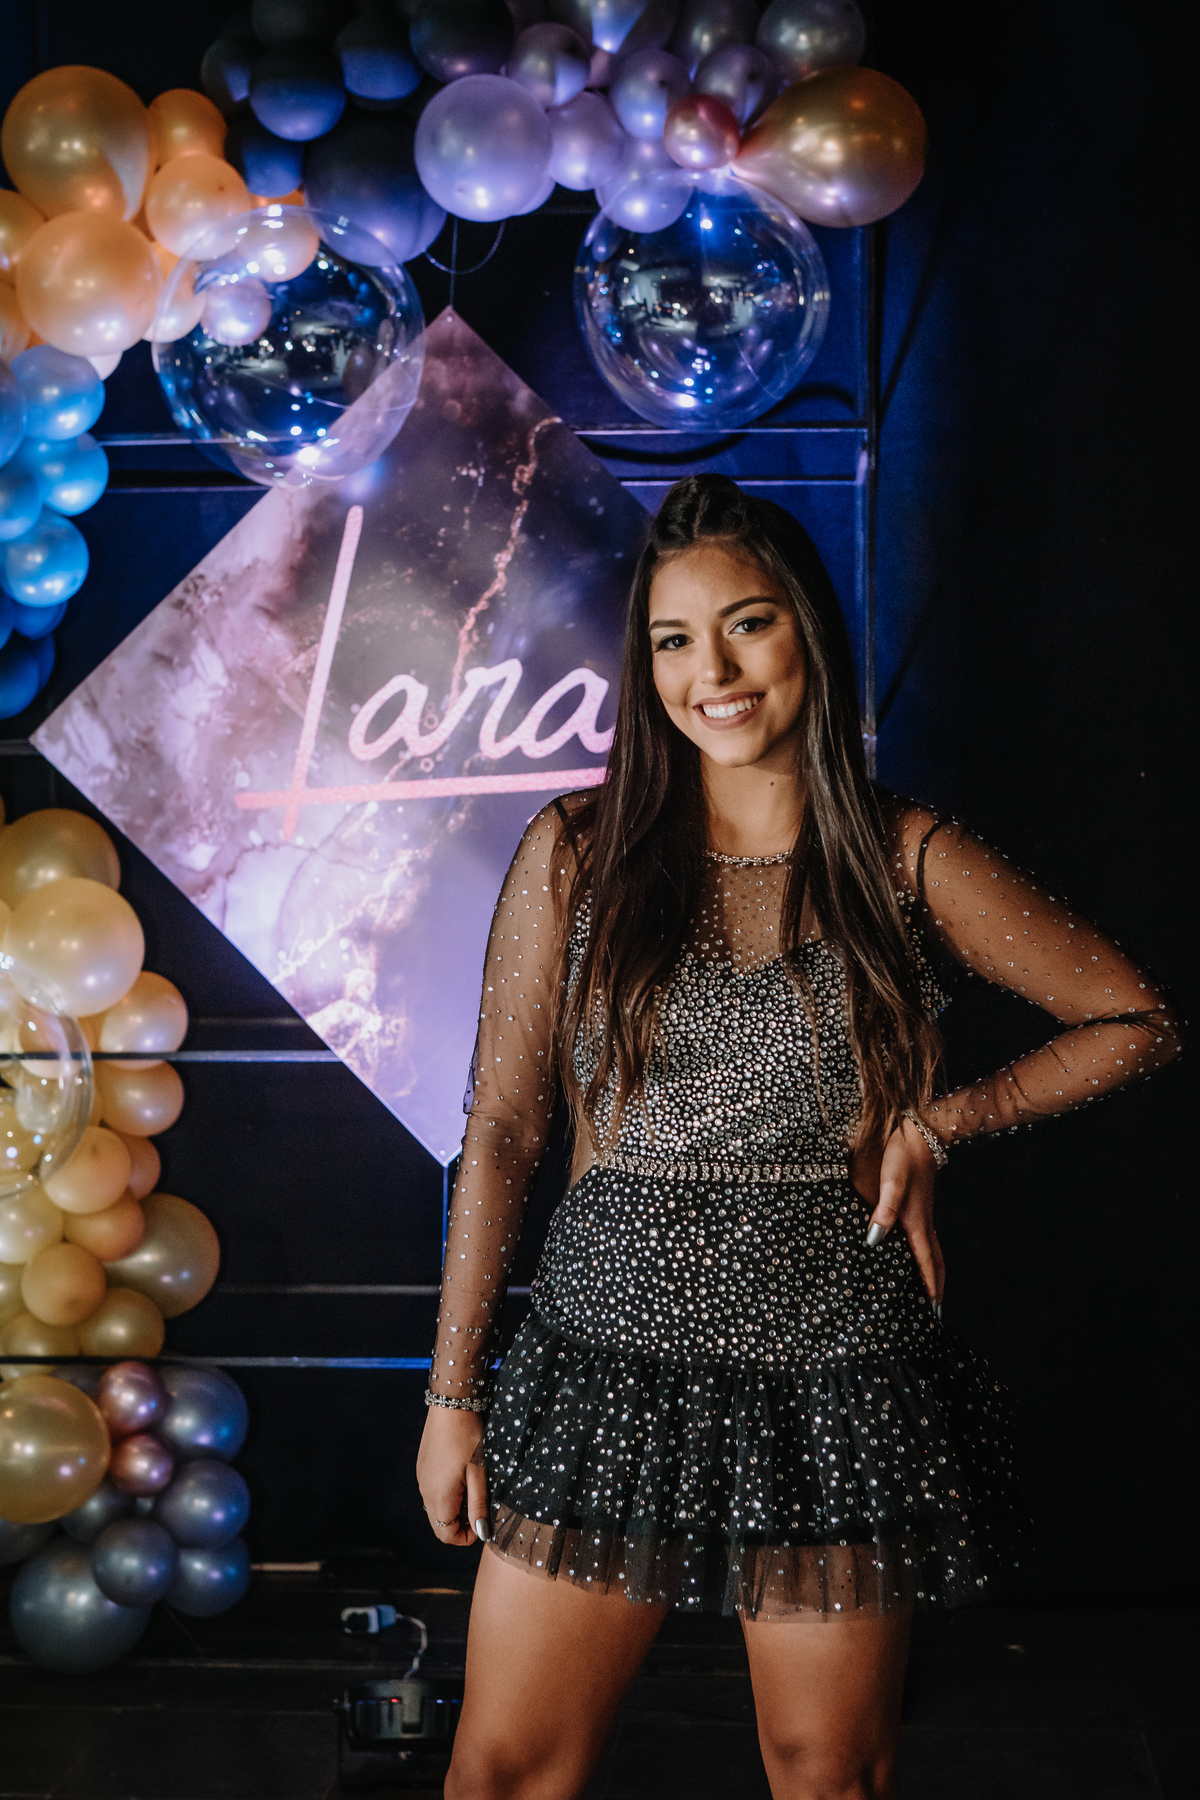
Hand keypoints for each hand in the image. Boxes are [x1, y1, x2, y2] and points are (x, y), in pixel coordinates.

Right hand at [416, 1405, 488, 1546]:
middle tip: (480, 1508)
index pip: (446, 1535)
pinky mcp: (422, 1467)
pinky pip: (432, 1492)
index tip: (483, 1524)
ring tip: (473, 1490)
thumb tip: (481, 1532)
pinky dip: (446, 1495)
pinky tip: (461, 1477)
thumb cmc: (469, 1438)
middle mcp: (425, 1491)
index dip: (465, 1537)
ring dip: (453, 1509)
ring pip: (435, 1508)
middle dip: (459, 1525)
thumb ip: (478, 1505)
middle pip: (439, 1525)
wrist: (450, 1405)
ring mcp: (421, 1478)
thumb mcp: (478, 1473)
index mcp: (439, 1497)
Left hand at [860, 1118, 944, 1307]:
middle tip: (936, 1312)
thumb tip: (874, 1240)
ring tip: (931, 1292)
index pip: (927, 1263)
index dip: (930, 1288)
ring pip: (932, 1251)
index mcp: (917, 1223)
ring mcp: (923, 1215)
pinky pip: (927, 1239)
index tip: (934, 1312)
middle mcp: (923, 1223)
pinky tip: (916, 1255)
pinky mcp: (919, 1207)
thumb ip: (884, 1211)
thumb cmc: (902, 1156)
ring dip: (933, 1273)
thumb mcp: (891, 1182)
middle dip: (937, 1287)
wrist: (918, 1133)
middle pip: (935, 1262)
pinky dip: (926, 1255)